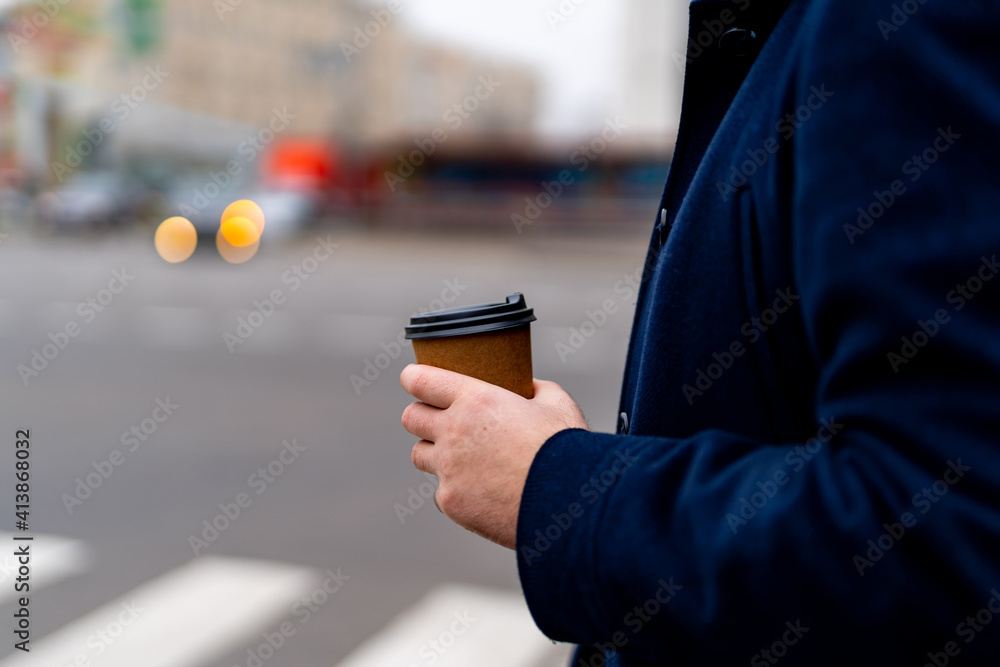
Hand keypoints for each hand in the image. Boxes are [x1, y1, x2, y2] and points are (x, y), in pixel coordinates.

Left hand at [400, 364, 588, 548]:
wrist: (569, 503)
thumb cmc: (565, 451)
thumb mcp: (557, 404)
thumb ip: (535, 389)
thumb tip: (529, 389)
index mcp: (476, 400)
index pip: (421, 380)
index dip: (414, 377)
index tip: (413, 379)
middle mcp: (454, 432)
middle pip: (411, 417)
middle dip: (422, 416)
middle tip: (440, 420)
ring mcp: (449, 470)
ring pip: (419, 455)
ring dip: (434, 452)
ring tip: (459, 457)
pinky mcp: (452, 502)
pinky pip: (439, 492)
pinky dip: (455, 489)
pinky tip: (479, 490)